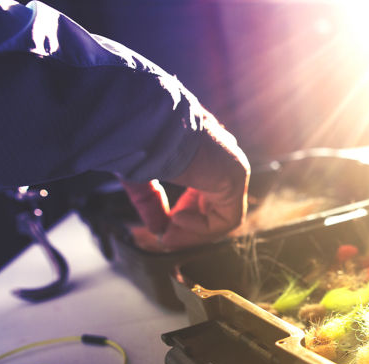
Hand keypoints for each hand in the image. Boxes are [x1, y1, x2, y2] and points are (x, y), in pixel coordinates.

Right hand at [122, 114, 249, 250]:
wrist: (141, 120)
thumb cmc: (133, 137)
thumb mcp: (140, 176)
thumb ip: (152, 203)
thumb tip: (158, 232)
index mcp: (201, 148)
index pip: (206, 189)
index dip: (186, 213)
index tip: (163, 228)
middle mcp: (221, 154)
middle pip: (216, 204)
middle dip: (190, 227)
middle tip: (166, 237)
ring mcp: (231, 163)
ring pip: (222, 214)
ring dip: (194, 232)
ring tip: (168, 234)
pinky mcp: (234, 174)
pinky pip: (228, 217)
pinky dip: (202, 229)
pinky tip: (176, 219)